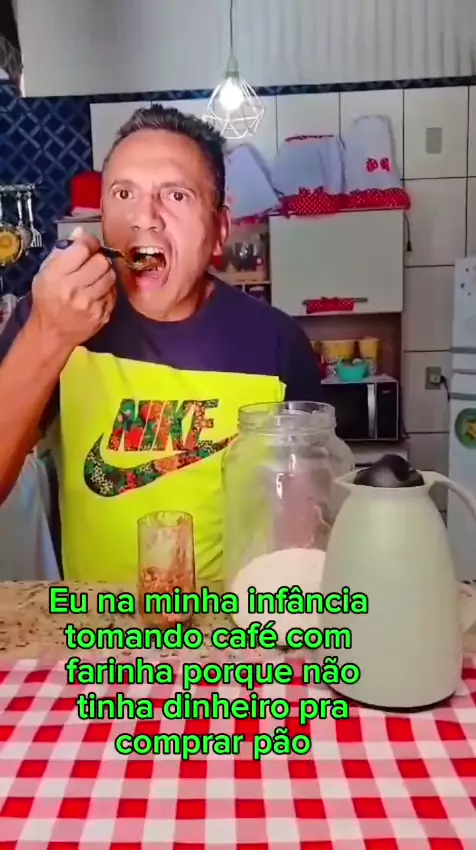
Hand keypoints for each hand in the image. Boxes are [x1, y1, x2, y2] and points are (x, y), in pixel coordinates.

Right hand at [30, 226, 116, 351]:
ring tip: (95, 277)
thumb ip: (63, 251)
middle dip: (98, 258)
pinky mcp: (102, 315)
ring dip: (105, 274)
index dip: (89, 242)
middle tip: (92, 263)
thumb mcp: (46, 272)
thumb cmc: (47, 299)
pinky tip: (97, 292)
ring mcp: (91, 304)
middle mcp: (75, 289)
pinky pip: (113, 294)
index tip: (88, 245)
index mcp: (58, 275)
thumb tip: (81, 232)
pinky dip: (108, 290)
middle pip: (102, 262)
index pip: (84, 248)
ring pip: (111, 276)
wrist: (52, 332)